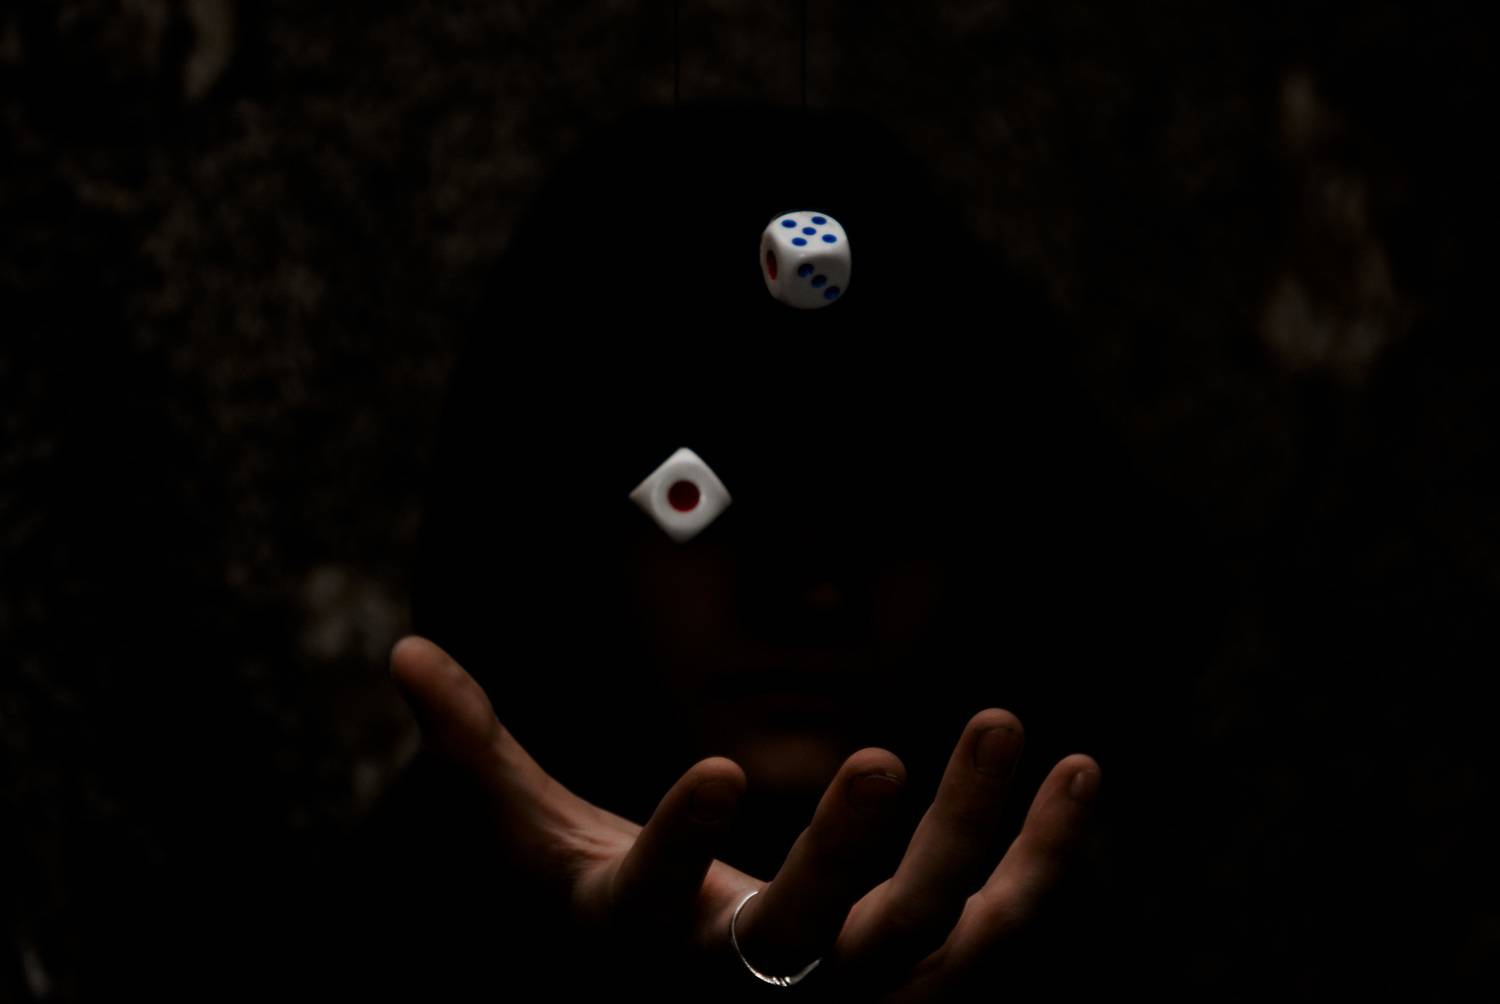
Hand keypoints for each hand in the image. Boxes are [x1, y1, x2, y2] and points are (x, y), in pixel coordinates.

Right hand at [389, 635, 1099, 999]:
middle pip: (803, 938)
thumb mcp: (541, 842)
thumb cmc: (617, 918)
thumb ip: (479, 752)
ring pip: (922, 930)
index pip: (649, 902)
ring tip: (1006, 724)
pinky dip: (1048, 861)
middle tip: (879, 756)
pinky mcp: (925, 983)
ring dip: (973, 838)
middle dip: (838, 857)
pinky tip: (1081, 774)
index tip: (708, 768)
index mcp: (647, 935)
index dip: (674, 845)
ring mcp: (849, 992)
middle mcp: (750, 982)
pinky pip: (1003, 931)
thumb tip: (401, 652)